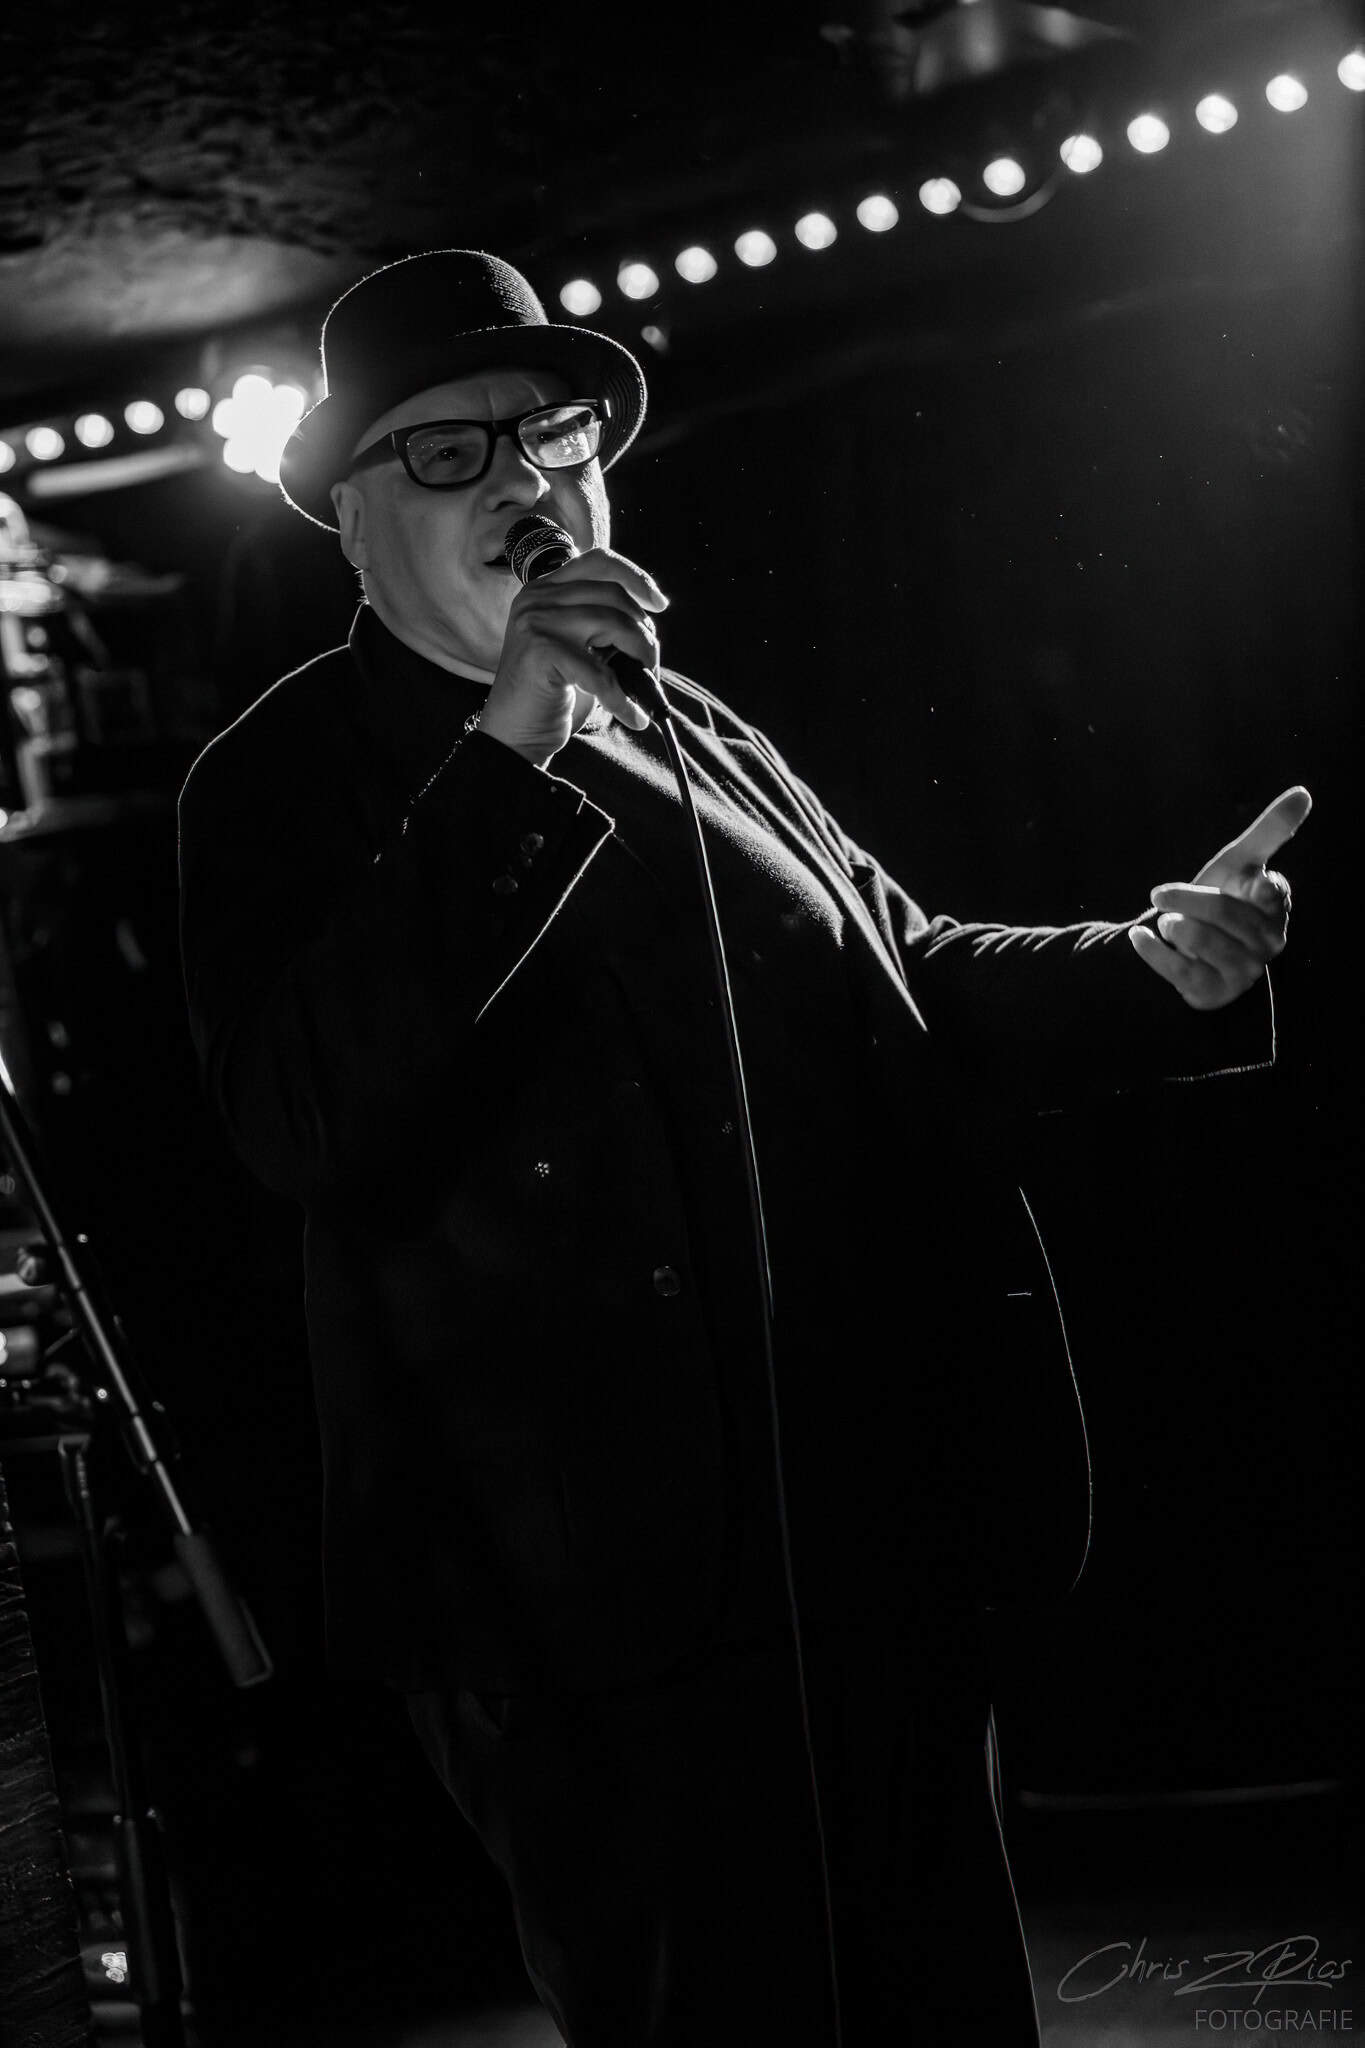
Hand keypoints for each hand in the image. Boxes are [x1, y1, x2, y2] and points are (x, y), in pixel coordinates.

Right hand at [480, 547, 667, 766]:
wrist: (514, 736)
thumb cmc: (551, 695)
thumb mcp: (577, 647)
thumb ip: (601, 623)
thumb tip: (648, 619)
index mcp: (544, 590)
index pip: (599, 562)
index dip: (635, 577)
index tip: (659, 604)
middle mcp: (537, 599)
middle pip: (613, 593)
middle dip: (643, 630)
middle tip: (650, 664)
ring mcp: (536, 622)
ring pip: (613, 623)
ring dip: (641, 656)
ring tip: (643, 686)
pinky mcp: (541, 652)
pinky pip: (601, 672)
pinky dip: (624, 699)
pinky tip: (632, 716)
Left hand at [1128, 786, 1311, 1009]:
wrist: (1192, 954)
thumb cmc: (1223, 901)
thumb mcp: (1240, 864)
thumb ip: (1269, 832)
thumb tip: (1304, 792)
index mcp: (1275, 908)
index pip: (1271, 890)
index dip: (1253, 883)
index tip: (1245, 879)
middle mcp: (1266, 943)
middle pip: (1223, 911)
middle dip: (1185, 899)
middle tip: (1161, 896)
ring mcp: (1242, 972)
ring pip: (1201, 940)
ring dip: (1173, 926)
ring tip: (1166, 923)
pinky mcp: (1213, 994)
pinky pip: (1179, 971)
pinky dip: (1152, 951)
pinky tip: (1139, 937)